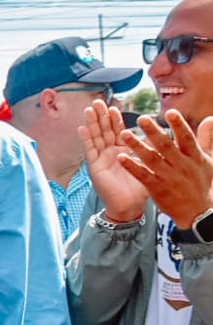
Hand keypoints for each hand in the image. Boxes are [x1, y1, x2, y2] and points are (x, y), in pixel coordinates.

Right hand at [79, 101, 150, 222]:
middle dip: (101, 116)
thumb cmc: (140, 189)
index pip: (118, 131)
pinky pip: (90, 150)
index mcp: (123, 151)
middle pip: (104, 130)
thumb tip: (153, 135)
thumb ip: (147, 150)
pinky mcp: (94, 167)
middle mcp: (110, 153)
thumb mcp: (147, 164)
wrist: (130, 206)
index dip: (115, 119)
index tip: (114, 106)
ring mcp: (101, 159)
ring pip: (96, 137)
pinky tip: (83, 127)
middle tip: (97, 101)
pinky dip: (86, 139)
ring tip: (89, 109)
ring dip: (92, 123)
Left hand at [116, 109, 212, 228]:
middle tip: (141, 118)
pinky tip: (121, 158)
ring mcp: (168, 178)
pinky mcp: (157, 189)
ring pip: (151, 160)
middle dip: (153, 132)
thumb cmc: (203, 182)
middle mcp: (181, 166)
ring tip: (123, 134)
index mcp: (195, 157)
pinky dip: (132, 167)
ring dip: (137, 146)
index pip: (187, 139)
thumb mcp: (209, 160)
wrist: (199, 212)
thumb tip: (209, 118)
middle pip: (166, 146)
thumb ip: (207, 138)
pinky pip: (143, 176)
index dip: (179, 125)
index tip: (170, 112)